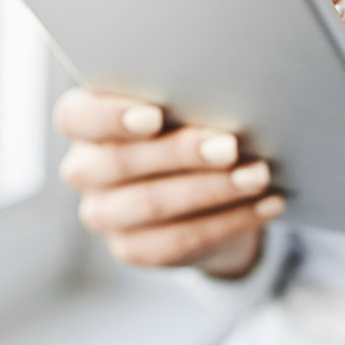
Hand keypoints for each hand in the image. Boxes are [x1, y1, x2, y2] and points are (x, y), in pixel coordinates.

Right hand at [53, 88, 284, 277]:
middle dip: (181, 152)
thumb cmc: (187, 127)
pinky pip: (182, 239)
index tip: (154, 115)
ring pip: (154, 203)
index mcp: (83, 121)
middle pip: (121, 162)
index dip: (111, 117)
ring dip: (213, 189)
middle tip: (230, 146)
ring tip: (258, 175)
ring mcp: (104, 214)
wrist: (202, 192)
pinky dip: (231, 219)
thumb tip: (225, 95)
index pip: (77, 117)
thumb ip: (185, 99)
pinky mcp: (134, 249)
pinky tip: (267, 203)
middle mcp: (84, 169)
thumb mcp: (181, 106)